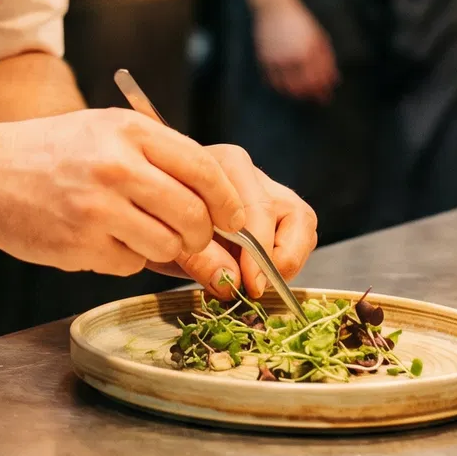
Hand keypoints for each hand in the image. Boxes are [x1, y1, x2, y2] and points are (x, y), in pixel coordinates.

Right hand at [0, 109, 311, 294]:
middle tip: (195, 240)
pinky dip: (125, 258)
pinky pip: (129, 263)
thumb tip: (214, 201)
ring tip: (142, 237)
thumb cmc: (50, 152)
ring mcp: (98, 207)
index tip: (235, 218)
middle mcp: (117, 165)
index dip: (228, 200)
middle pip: (193, 214)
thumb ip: (156, 158)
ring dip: (164, 250)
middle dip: (203, 235)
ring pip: (167, 245)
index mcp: (130, 131)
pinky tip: (101, 240)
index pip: (205, 168)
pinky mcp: (80, 243)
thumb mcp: (104, 131)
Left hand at [171, 143, 316, 301]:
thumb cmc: (161, 221)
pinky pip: (299, 233)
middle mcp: (250, 172)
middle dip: (276, 259)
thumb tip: (233, 281)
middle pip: (290, 213)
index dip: (260, 254)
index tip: (250, 285)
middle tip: (254, 288)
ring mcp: (267, 188)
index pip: (259, 210)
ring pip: (302, 221)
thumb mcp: (169, 242)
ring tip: (257, 281)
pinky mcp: (276, 208)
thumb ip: (198, 260)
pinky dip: (286, 258)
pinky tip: (258, 274)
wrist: (154, 211)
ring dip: (287, 258)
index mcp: (224, 166)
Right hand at [253, 0, 337, 101]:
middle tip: (314, 96)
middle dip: (310, 94)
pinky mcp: (264, 58)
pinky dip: (279, 86)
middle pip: (302, 87)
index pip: (318, 79)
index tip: (325, 96)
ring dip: (294, 93)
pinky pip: (271, 80)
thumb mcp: (318, 37)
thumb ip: (327, 59)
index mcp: (309, 51)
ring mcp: (277, 58)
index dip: (322, 90)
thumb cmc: (300, 22)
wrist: (275, 8)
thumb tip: (334, 79)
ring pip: (286, 87)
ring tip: (300, 93)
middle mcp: (292, 56)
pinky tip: (285, 86)